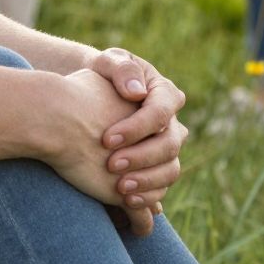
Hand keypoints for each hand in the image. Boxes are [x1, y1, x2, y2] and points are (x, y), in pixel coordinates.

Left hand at [47, 66, 187, 238]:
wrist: (91, 99)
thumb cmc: (100, 76)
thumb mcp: (107, 63)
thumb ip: (121, 68)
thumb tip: (137, 91)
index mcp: (165, 93)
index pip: (160, 112)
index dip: (136, 128)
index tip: (105, 139)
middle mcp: (172, 123)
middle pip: (169, 144)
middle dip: (140, 157)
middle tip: (111, 165)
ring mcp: (166, 147)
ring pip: (170, 169)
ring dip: (147, 181)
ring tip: (120, 188)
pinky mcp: (156, 167)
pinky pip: (162, 187)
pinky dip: (147, 196)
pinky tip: (126, 200)